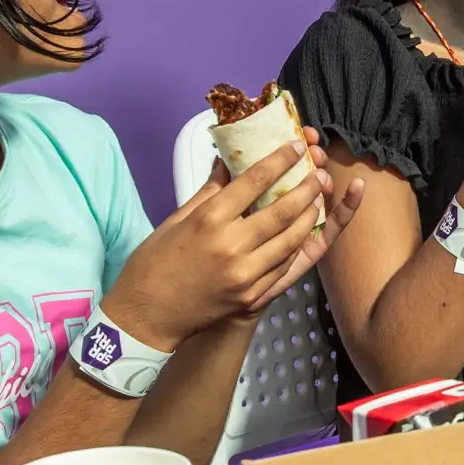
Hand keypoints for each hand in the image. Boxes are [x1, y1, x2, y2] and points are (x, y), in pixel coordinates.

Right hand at [102, 129, 361, 348]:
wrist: (145, 317)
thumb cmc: (153, 263)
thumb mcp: (175, 220)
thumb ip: (208, 192)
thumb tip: (227, 163)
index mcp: (208, 220)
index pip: (253, 182)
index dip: (279, 161)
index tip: (295, 147)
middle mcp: (231, 245)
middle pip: (281, 211)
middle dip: (306, 189)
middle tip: (318, 173)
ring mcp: (244, 274)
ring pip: (290, 240)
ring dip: (308, 218)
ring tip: (317, 199)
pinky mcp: (251, 296)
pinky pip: (282, 266)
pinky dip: (295, 246)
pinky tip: (302, 233)